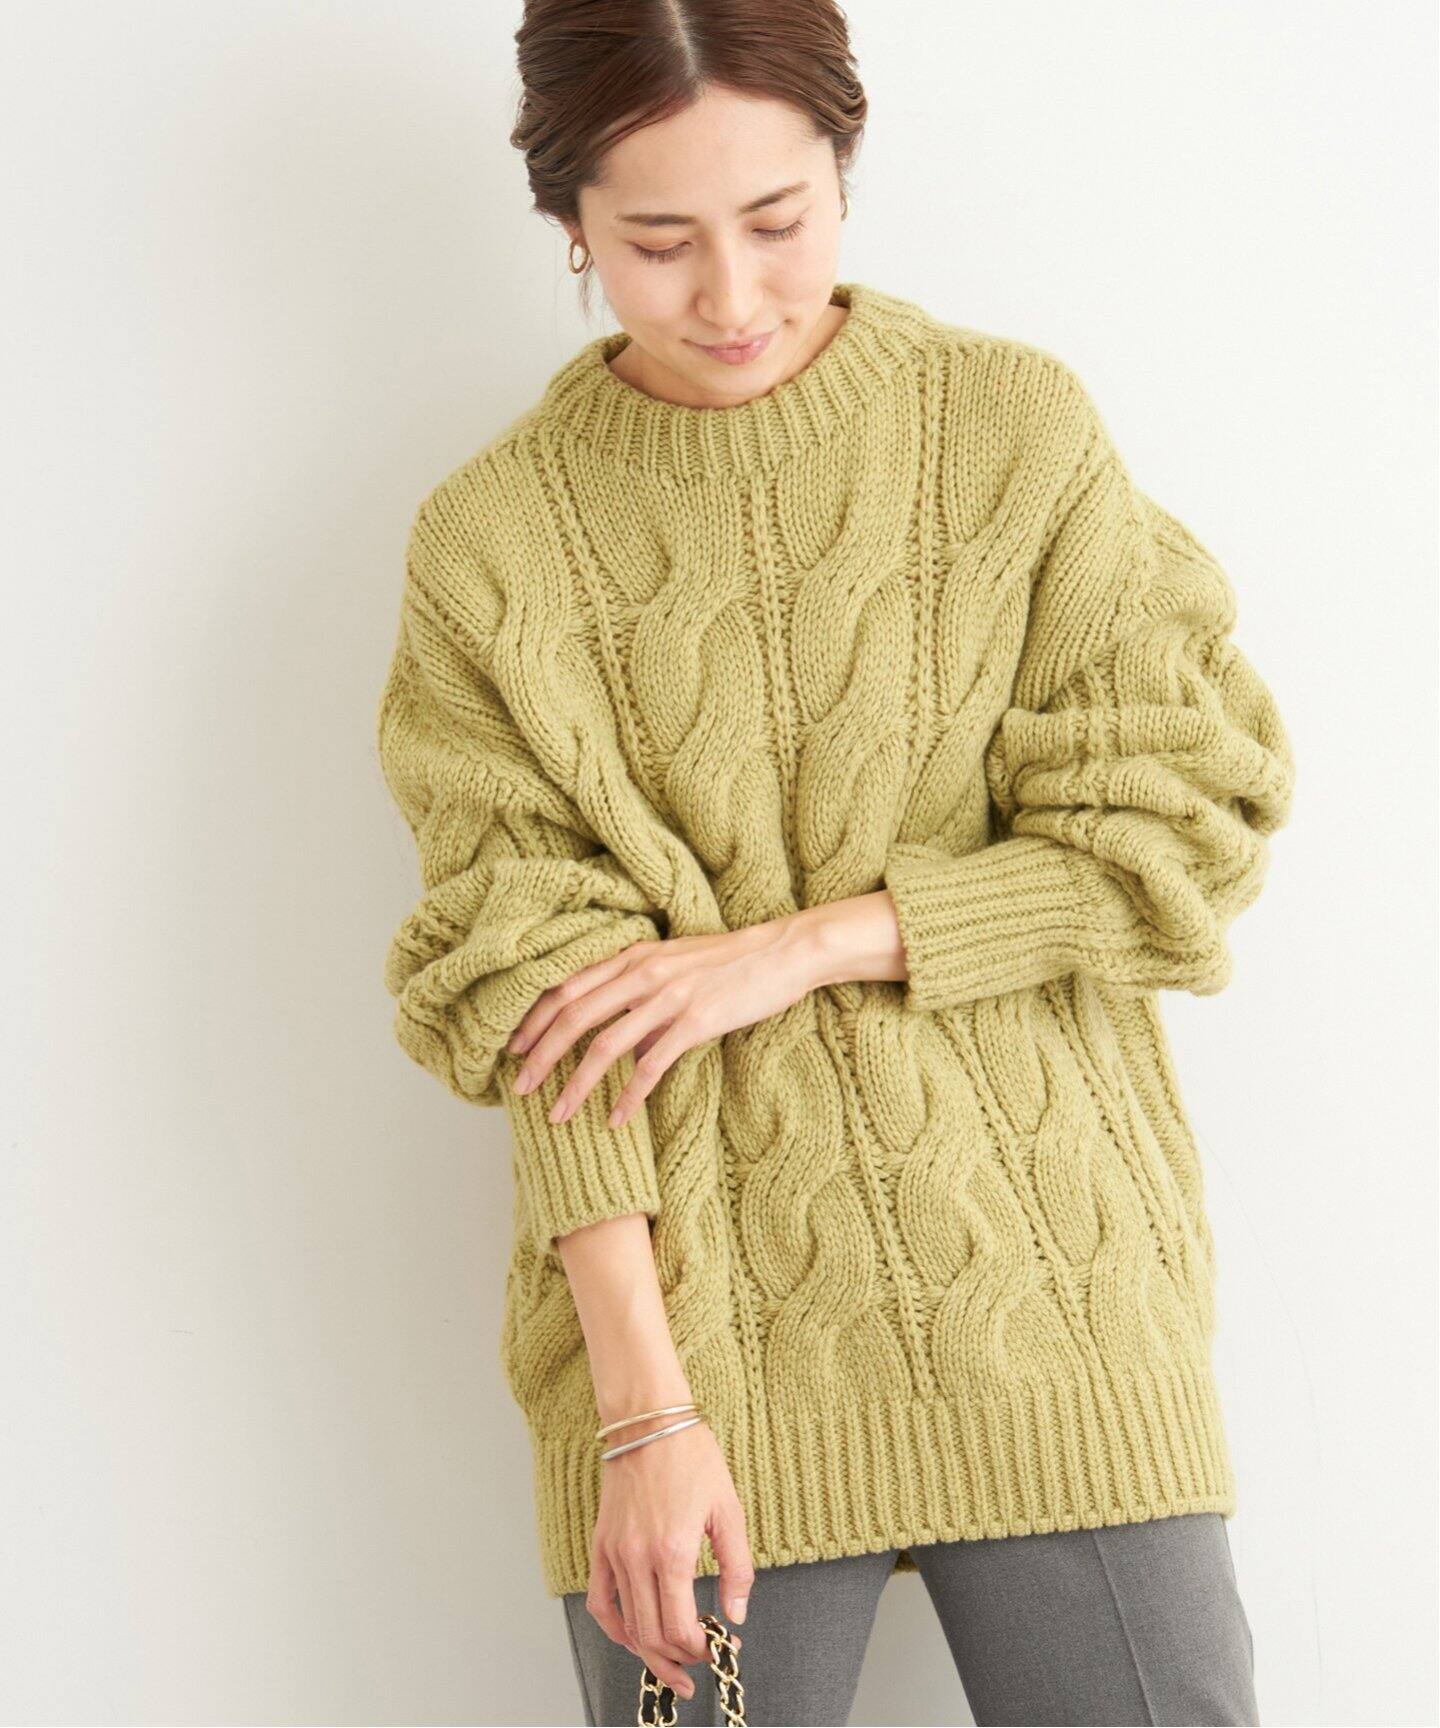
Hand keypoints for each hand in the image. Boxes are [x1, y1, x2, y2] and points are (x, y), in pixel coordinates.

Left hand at [506, 912, 831, 1128]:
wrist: (784, 952)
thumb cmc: (730, 962)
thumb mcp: (675, 965)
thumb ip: (641, 994)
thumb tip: (620, 1041)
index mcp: (632, 955)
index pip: (566, 987)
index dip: (534, 1019)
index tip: (513, 1049)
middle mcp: (642, 972)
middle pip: (573, 1016)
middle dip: (540, 1055)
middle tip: (518, 1087)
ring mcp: (667, 996)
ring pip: (603, 1045)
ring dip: (574, 1084)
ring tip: (556, 1114)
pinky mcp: (695, 1021)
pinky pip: (649, 1066)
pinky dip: (627, 1097)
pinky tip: (614, 1120)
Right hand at [586, 1417, 752, 1700]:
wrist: (648, 1420)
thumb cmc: (692, 1456)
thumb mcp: (728, 1509)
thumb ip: (736, 1567)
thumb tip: (736, 1613)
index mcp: (673, 1551)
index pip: (681, 1628)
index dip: (701, 1649)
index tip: (718, 1646)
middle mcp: (638, 1558)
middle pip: (651, 1636)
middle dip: (677, 1661)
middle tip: (697, 1668)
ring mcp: (615, 1552)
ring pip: (626, 1625)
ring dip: (648, 1653)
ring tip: (669, 1665)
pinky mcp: (601, 1543)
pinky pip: (600, 1599)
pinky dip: (614, 1627)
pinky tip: (632, 1636)